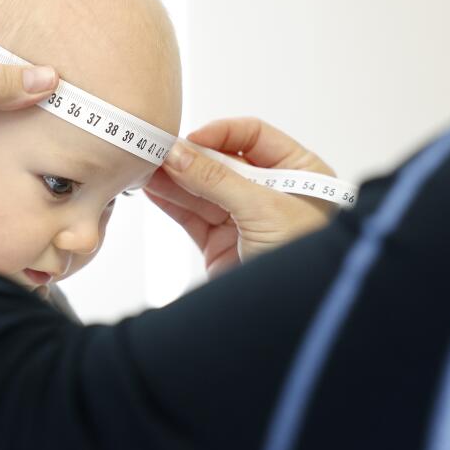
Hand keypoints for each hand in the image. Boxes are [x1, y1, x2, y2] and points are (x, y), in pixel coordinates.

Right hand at [143, 117, 337, 276]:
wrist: (292, 316)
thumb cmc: (303, 263)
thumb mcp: (263, 210)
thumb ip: (217, 180)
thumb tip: (179, 153)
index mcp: (298, 173)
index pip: (254, 136)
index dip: (220, 133)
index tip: (190, 140)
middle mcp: (270, 192)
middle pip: (222, 161)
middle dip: (190, 157)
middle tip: (159, 151)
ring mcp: (243, 218)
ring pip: (202, 188)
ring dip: (173, 178)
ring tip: (145, 166)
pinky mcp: (220, 242)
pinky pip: (191, 215)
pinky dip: (170, 202)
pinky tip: (151, 188)